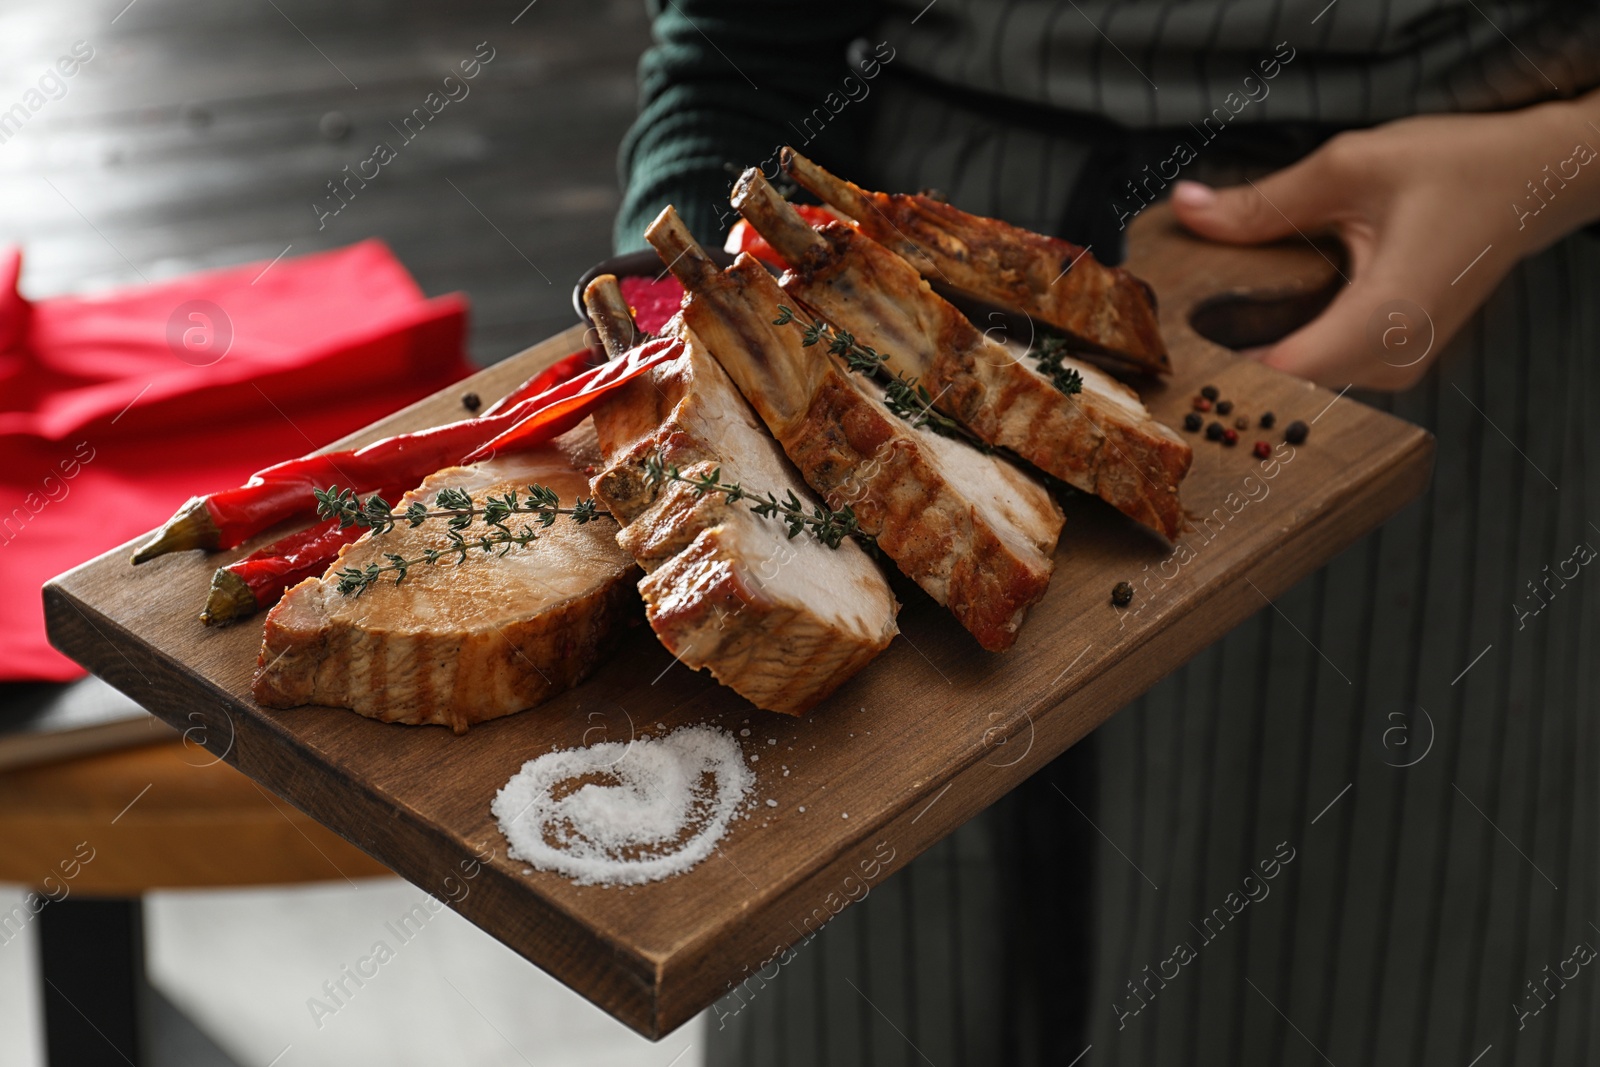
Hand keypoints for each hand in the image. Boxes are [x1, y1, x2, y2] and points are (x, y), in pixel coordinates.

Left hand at [1170, 96, 1599, 389]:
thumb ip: (1263, 201)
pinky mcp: (1395, 363)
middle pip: (1287, 385)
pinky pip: (1326, 372)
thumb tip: (1188, 207)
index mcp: (1387, 312)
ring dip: (1256, 359)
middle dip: (1229, 360)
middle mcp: (1395, 355)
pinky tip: (1255, 323)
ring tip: (1209, 324)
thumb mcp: (1350, 167)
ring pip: (1305, 385)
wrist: (1531, 184)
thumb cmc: (1457, 168)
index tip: (1173, 346)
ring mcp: (1398, 367)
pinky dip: (1288, 352)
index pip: (1286, 371)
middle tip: (1176, 330)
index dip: (1223, 365)